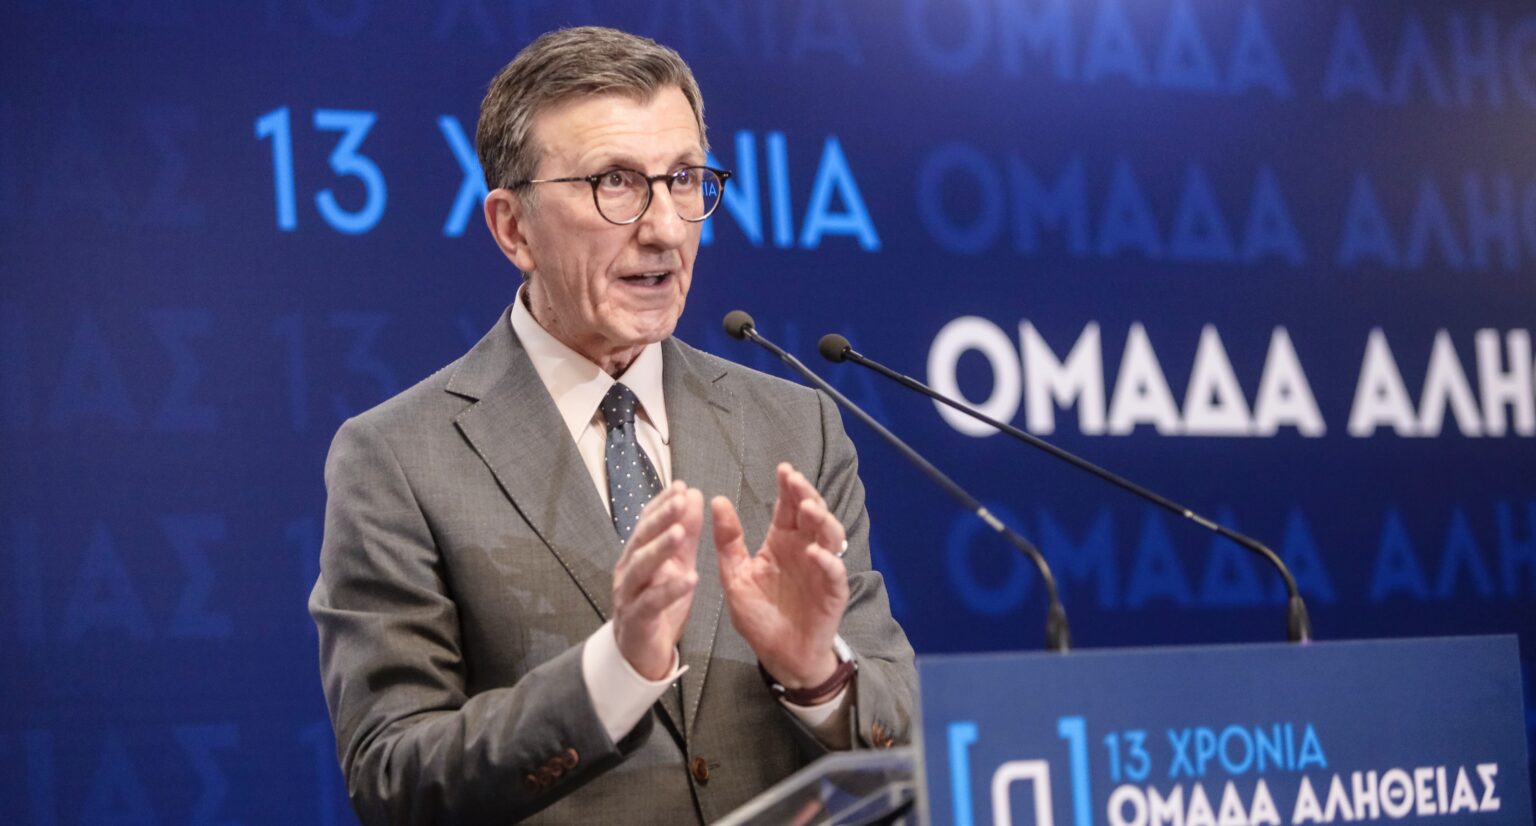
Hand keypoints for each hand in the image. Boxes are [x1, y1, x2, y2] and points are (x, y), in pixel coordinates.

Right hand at [612, 482, 702, 679]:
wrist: (640, 653)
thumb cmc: (657, 605)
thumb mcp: (676, 564)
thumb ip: (686, 532)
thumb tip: (694, 496)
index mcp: (638, 554)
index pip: (647, 522)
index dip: (662, 503)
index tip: (680, 486)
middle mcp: (629, 571)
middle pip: (641, 539)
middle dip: (660, 518)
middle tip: (679, 501)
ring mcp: (629, 595)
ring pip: (640, 567)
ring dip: (660, 548)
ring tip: (679, 533)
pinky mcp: (636, 620)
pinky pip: (651, 603)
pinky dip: (669, 590)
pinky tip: (688, 579)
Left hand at [713, 464, 848, 688]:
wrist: (780, 656)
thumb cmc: (760, 617)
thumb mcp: (735, 577)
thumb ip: (728, 541)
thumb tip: (715, 500)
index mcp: (781, 543)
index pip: (787, 508)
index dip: (788, 488)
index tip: (783, 470)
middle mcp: (804, 550)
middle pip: (811, 514)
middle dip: (806, 495)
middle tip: (795, 481)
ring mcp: (821, 570)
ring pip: (830, 536)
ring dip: (821, 520)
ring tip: (807, 510)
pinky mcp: (832, 593)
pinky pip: (834, 572)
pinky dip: (827, 561)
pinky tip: (815, 553)